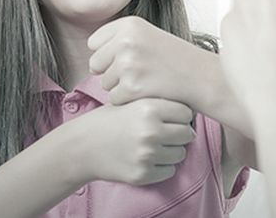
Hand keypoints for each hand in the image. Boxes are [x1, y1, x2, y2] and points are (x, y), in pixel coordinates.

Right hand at [68, 98, 194, 185]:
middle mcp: (150, 131)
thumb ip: (160, 103)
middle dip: (179, 133)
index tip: (173, 117)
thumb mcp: (132, 101)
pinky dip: (163, 165)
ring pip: (181, 153)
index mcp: (149, 108)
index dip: (181, 115)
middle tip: (166, 132)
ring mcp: (147, 155)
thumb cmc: (110, 120)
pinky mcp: (143, 174)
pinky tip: (149, 158)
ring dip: (172, 150)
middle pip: (187, 133)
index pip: (186, 113)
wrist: (82, 146)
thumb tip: (192, 109)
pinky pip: (170, 170)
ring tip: (156, 145)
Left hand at [87, 16, 198, 105]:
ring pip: (105, 83)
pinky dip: (129, 100)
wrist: (202, 77)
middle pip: (95, 64)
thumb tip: (90, 57)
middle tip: (139, 72)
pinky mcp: (132, 87)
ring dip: (121, 87)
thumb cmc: (175, 59)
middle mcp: (126, 40)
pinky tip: (148, 92)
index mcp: (129, 24)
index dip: (109, 53)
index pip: (94, 43)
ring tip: (147, 80)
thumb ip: (119, 39)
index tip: (130, 57)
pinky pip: (114, 98)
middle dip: (111, 71)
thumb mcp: (148, 35)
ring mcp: (128, 64)